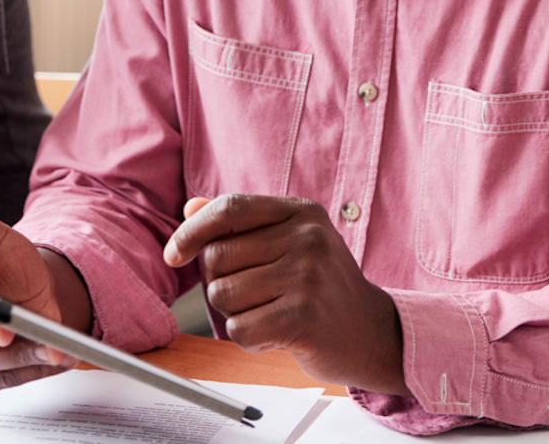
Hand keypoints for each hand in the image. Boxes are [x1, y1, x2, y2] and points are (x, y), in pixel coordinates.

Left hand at [165, 195, 407, 394]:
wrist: (373, 333)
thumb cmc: (324, 289)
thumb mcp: (290, 243)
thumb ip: (241, 226)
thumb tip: (190, 208)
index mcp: (302, 213)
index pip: (229, 208)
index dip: (191, 231)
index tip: (175, 254)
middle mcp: (307, 238)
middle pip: (217, 257)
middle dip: (223, 283)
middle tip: (258, 295)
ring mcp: (308, 277)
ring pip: (222, 296)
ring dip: (237, 314)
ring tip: (272, 313)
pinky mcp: (303, 318)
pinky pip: (238, 330)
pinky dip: (249, 339)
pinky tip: (277, 334)